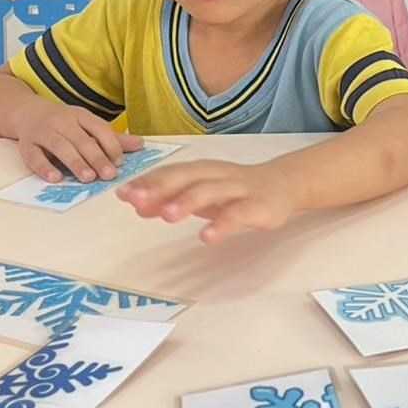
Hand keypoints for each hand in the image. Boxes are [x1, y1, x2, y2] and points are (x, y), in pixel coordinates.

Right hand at [11, 98, 142, 182]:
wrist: (24, 111)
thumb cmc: (63, 122)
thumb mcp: (86, 125)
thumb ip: (111, 138)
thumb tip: (140, 145)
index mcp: (80, 116)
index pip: (99, 128)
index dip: (111, 144)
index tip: (120, 162)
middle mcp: (62, 121)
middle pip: (81, 140)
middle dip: (97, 158)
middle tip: (109, 175)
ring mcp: (43, 131)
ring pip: (60, 146)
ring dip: (75, 162)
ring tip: (88, 178)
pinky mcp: (26, 143)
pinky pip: (34, 155)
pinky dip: (44, 167)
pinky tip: (55, 178)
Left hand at [117, 160, 297, 241]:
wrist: (284, 184)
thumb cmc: (235, 190)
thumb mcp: (201, 192)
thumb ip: (170, 199)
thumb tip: (137, 205)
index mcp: (202, 170)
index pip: (171, 173)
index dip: (148, 182)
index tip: (123, 193)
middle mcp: (217, 175)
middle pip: (187, 177)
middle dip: (161, 187)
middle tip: (136, 200)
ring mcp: (238, 189)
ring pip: (210, 191)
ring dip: (187, 201)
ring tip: (166, 216)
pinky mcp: (258, 206)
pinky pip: (238, 214)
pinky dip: (222, 224)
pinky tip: (206, 237)